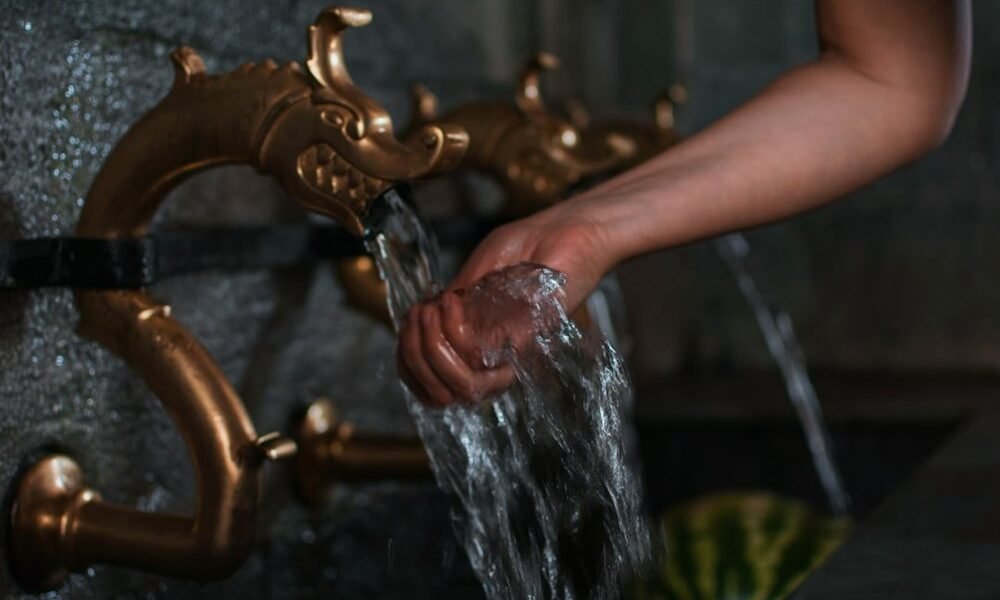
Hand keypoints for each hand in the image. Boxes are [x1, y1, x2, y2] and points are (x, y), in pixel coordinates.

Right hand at [397, 207, 614, 405]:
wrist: (573, 228)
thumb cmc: (530, 243)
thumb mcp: (479, 271)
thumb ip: (459, 302)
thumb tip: (423, 326)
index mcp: (484, 343)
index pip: (436, 382)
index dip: (411, 363)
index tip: (411, 319)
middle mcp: (498, 356)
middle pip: (441, 393)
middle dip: (419, 353)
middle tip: (421, 314)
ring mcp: (513, 352)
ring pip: (462, 385)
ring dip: (434, 345)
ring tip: (437, 309)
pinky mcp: (529, 340)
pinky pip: (481, 361)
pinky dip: (455, 333)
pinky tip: (453, 303)